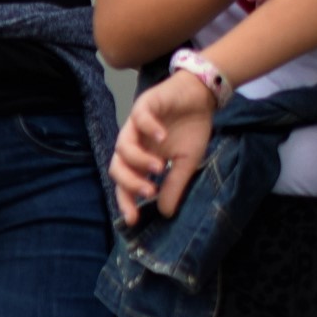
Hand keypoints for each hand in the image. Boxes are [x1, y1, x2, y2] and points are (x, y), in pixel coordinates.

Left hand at [110, 70, 218, 223]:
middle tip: (150, 190)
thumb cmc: (190, 129)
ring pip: (122, 146)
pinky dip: (149, 128)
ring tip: (159, 167)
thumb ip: (174, 185)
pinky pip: (139, 118)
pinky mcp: (144, 105)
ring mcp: (136, 125)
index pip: (125, 184)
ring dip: (138, 160)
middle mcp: (133, 144)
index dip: (126, 201)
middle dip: (130, 182)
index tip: (134, 219)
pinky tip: (162, 136)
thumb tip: (166, 213)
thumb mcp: (186, 162)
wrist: (200, 97)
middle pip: (116, 167)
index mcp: (140, 160)